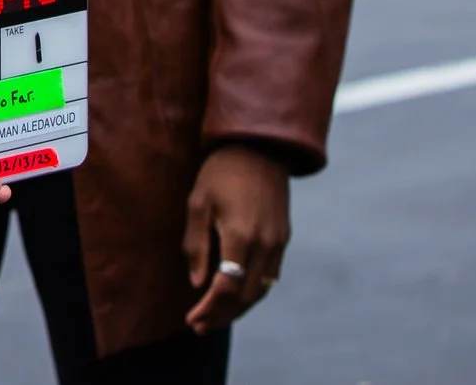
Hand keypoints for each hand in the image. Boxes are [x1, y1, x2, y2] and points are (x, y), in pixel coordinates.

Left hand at [182, 143, 289, 334]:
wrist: (258, 148)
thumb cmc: (220, 172)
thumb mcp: (198, 203)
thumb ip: (196, 245)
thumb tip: (197, 283)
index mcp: (240, 235)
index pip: (226, 288)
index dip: (209, 309)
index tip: (192, 320)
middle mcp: (264, 244)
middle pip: (245, 297)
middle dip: (222, 316)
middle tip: (200, 326)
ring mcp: (278, 242)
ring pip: (260, 290)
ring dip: (238, 309)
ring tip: (215, 317)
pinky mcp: (283, 238)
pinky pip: (269, 276)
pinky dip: (251, 291)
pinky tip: (234, 295)